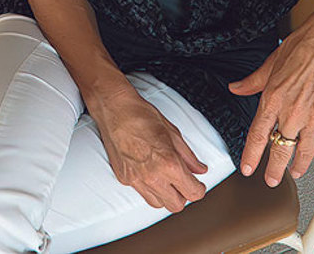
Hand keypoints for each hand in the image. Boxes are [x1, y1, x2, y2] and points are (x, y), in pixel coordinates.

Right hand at [88, 83, 209, 211]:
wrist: (114, 109)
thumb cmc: (142, 115)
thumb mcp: (173, 132)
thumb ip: (188, 156)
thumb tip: (200, 169)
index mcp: (169, 164)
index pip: (192, 193)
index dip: (199, 189)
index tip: (198, 184)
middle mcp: (152, 176)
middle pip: (176, 205)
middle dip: (183, 195)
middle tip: (183, 182)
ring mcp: (136, 179)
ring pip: (157, 203)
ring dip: (165, 194)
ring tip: (165, 178)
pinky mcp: (123, 178)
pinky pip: (141, 192)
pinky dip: (148, 187)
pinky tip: (149, 172)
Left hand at [229, 5, 313, 185]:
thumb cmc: (303, 46)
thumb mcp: (270, 63)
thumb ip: (252, 82)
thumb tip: (236, 87)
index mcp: (273, 99)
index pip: (258, 135)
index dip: (251, 155)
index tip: (248, 168)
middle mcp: (293, 111)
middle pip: (281, 149)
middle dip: (274, 169)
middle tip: (272, 179)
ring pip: (305, 151)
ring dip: (300, 165)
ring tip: (295, 171)